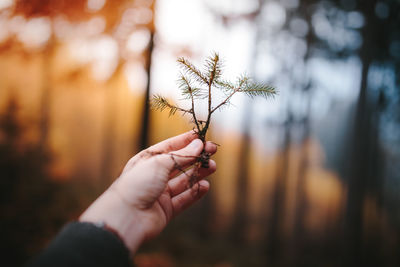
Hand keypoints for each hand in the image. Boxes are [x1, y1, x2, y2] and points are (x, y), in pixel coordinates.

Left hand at [79, 131, 216, 253]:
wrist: (125, 217)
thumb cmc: (137, 184)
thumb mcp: (160, 163)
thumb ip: (182, 155)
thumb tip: (198, 144)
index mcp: (147, 160)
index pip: (170, 147)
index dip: (186, 141)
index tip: (202, 136)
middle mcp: (153, 176)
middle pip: (179, 164)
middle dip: (196, 156)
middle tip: (212, 151)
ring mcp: (160, 193)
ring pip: (184, 181)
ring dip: (199, 173)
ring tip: (212, 167)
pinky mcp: (166, 210)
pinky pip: (184, 199)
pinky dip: (195, 192)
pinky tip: (205, 185)